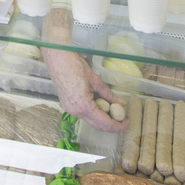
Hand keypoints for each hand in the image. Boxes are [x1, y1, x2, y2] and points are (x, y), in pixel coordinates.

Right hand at [43, 8, 126, 132]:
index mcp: (83, 106)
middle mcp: (75, 112)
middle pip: (97, 125)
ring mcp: (70, 109)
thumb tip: (121, 103)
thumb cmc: (75, 66)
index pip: (104, 122)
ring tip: (115, 113)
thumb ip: (108, 94)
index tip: (127, 124)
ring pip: (90, 121)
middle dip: (112, 126)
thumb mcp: (95, 80)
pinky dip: (94, 114)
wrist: (56, 58)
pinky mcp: (67, 105)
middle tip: (124, 122)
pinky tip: (102, 107)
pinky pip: (83, 114)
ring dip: (103, 120)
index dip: (117, 126)